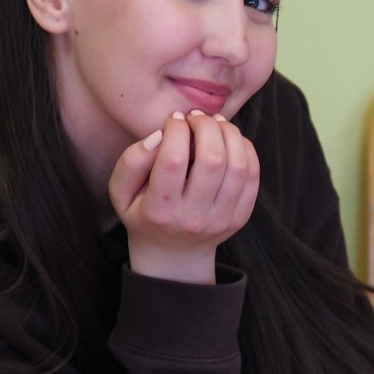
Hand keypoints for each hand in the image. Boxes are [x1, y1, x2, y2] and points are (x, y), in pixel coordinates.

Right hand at [109, 110, 259, 283]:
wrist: (173, 255)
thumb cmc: (143, 214)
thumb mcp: (121, 192)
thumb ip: (131, 161)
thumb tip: (159, 135)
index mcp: (160, 211)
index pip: (172, 160)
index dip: (176, 130)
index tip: (174, 120)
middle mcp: (193, 218)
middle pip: (212, 159)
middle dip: (206, 126)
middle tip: (196, 118)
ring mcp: (221, 219)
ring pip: (237, 165)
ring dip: (229, 133)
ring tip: (215, 123)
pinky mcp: (240, 217)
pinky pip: (252, 176)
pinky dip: (245, 149)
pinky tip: (229, 140)